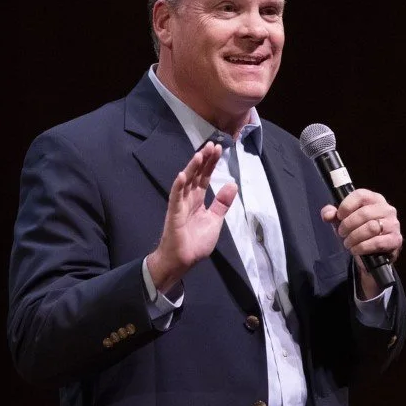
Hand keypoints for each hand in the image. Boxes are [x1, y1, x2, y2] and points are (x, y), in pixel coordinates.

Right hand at [146, 142, 238, 291]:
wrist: (183, 260)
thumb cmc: (196, 243)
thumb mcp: (214, 221)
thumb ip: (222, 203)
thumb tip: (232, 184)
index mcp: (198, 200)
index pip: (205, 177)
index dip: (211, 164)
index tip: (218, 149)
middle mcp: (188, 199)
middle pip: (196, 175)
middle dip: (204, 160)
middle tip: (212, 145)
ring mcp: (180, 205)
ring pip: (186, 182)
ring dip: (192, 168)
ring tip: (200, 154)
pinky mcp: (174, 214)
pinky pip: (175, 198)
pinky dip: (178, 186)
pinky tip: (182, 175)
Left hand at [320, 189, 403, 299]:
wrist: (372, 252)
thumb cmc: (356, 230)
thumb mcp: (342, 220)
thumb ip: (332, 214)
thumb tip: (327, 214)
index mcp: (374, 199)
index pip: (360, 195)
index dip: (346, 206)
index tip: (338, 216)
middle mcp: (387, 209)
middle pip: (364, 213)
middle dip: (347, 225)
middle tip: (341, 233)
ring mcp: (393, 224)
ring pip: (371, 228)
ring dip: (354, 237)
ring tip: (347, 243)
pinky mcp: (396, 240)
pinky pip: (377, 242)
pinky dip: (362, 247)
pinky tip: (355, 249)